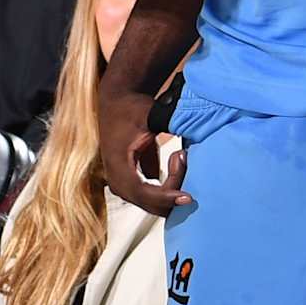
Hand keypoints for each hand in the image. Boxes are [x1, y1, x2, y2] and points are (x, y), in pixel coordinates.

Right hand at [99, 86, 188, 216]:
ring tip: (179, 155)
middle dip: (174, 189)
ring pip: (153, 202)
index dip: (167, 198)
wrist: (117, 102)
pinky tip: (176, 159)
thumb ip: (171, 125)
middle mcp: (117, 180)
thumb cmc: (133, 107)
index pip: (143, 193)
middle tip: (183, 158)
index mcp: (118, 165)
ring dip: (172, 184)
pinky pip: (153, 195)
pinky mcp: (130, 182)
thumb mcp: (152, 114)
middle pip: (150, 203)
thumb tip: (189, 140)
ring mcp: (122, 184)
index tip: (188, 197)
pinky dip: (169, 184)